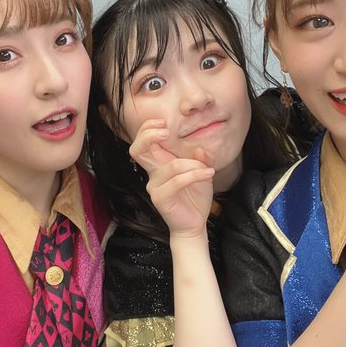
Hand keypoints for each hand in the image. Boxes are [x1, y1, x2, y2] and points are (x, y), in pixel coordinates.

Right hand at [129, 119, 214, 237]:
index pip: (142, 141)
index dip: (147, 129)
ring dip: (193, 165)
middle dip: (148, 135)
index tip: (164, 123)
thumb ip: (201, 158)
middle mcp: (153, 173)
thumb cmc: (195, 197)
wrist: (194, 224)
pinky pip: (177, 181)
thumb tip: (198, 148)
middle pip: (136, 150)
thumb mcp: (202, 172)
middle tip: (165, 131)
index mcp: (159, 163)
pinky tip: (209, 174)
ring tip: (207, 169)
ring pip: (171, 166)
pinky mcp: (160, 198)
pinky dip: (195, 175)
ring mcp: (154, 186)